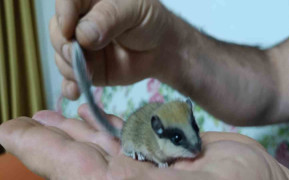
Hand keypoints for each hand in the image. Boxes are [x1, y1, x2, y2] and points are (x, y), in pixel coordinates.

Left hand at [0, 105, 288, 178]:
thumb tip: (71, 174)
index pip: (73, 171)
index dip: (40, 150)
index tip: (10, 132)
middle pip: (78, 159)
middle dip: (46, 140)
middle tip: (18, 125)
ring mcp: (147, 171)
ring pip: (100, 146)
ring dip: (71, 131)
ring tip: (45, 116)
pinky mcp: (164, 157)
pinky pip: (128, 139)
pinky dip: (106, 127)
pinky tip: (89, 117)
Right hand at [50, 0, 180, 99]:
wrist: (161, 49)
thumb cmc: (149, 21)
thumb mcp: (134, 10)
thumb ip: (110, 18)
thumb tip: (83, 35)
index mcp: (90, 2)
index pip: (66, 3)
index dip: (63, 15)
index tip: (69, 30)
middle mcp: (80, 24)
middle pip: (58, 32)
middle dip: (63, 45)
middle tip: (76, 55)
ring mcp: (83, 48)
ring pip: (61, 56)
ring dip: (68, 67)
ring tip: (87, 73)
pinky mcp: (88, 69)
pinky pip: (71, 78)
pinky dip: (70, 85)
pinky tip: (75, 91)